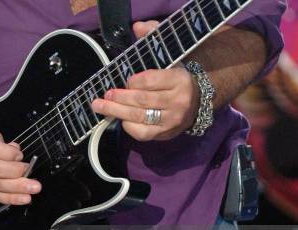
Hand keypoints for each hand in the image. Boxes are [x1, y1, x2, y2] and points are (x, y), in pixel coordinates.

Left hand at [91, 20, 199, 140]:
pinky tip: (120, 119)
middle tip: (104, 94)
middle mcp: (178, 101)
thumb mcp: (169, 56)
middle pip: (141, 100)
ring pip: (139, 116)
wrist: (197, 102)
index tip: (126, 80)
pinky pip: (142, 133)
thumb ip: (153, 38)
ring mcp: (172, 120)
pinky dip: (128, 126)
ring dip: (116, 111)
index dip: (133, 81)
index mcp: (179, 79)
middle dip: (119, 97)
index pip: (150, 81)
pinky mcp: (165, 134)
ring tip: (100, 106)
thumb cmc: (175, 78)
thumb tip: (137, 27)